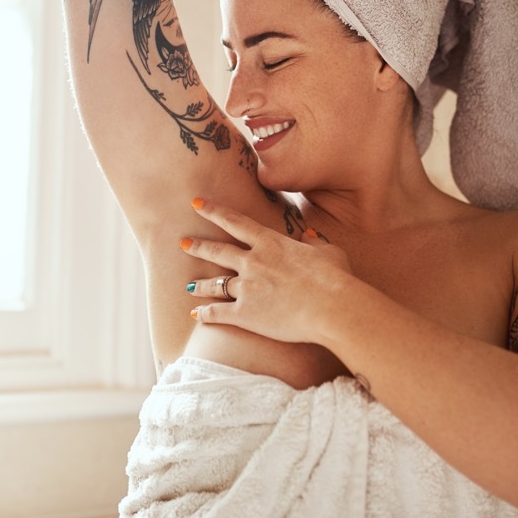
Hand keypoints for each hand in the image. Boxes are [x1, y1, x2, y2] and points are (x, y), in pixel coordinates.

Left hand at [181, 197, 351, 343]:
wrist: (331, 308)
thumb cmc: (336, 279)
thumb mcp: (329, 252)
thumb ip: (314, 243)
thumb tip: (308, 236)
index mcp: (270, 243)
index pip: (235, 222)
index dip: (213, 211)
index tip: (195, 203)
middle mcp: (253, 262)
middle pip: (217, 250)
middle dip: (198, 245)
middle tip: (182, 242)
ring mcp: (246, 288)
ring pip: (215, 284)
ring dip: (199, 284)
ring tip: (188, 284)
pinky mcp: (245, 314)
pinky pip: (218, 312)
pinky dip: (206, 314)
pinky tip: (196, 314)